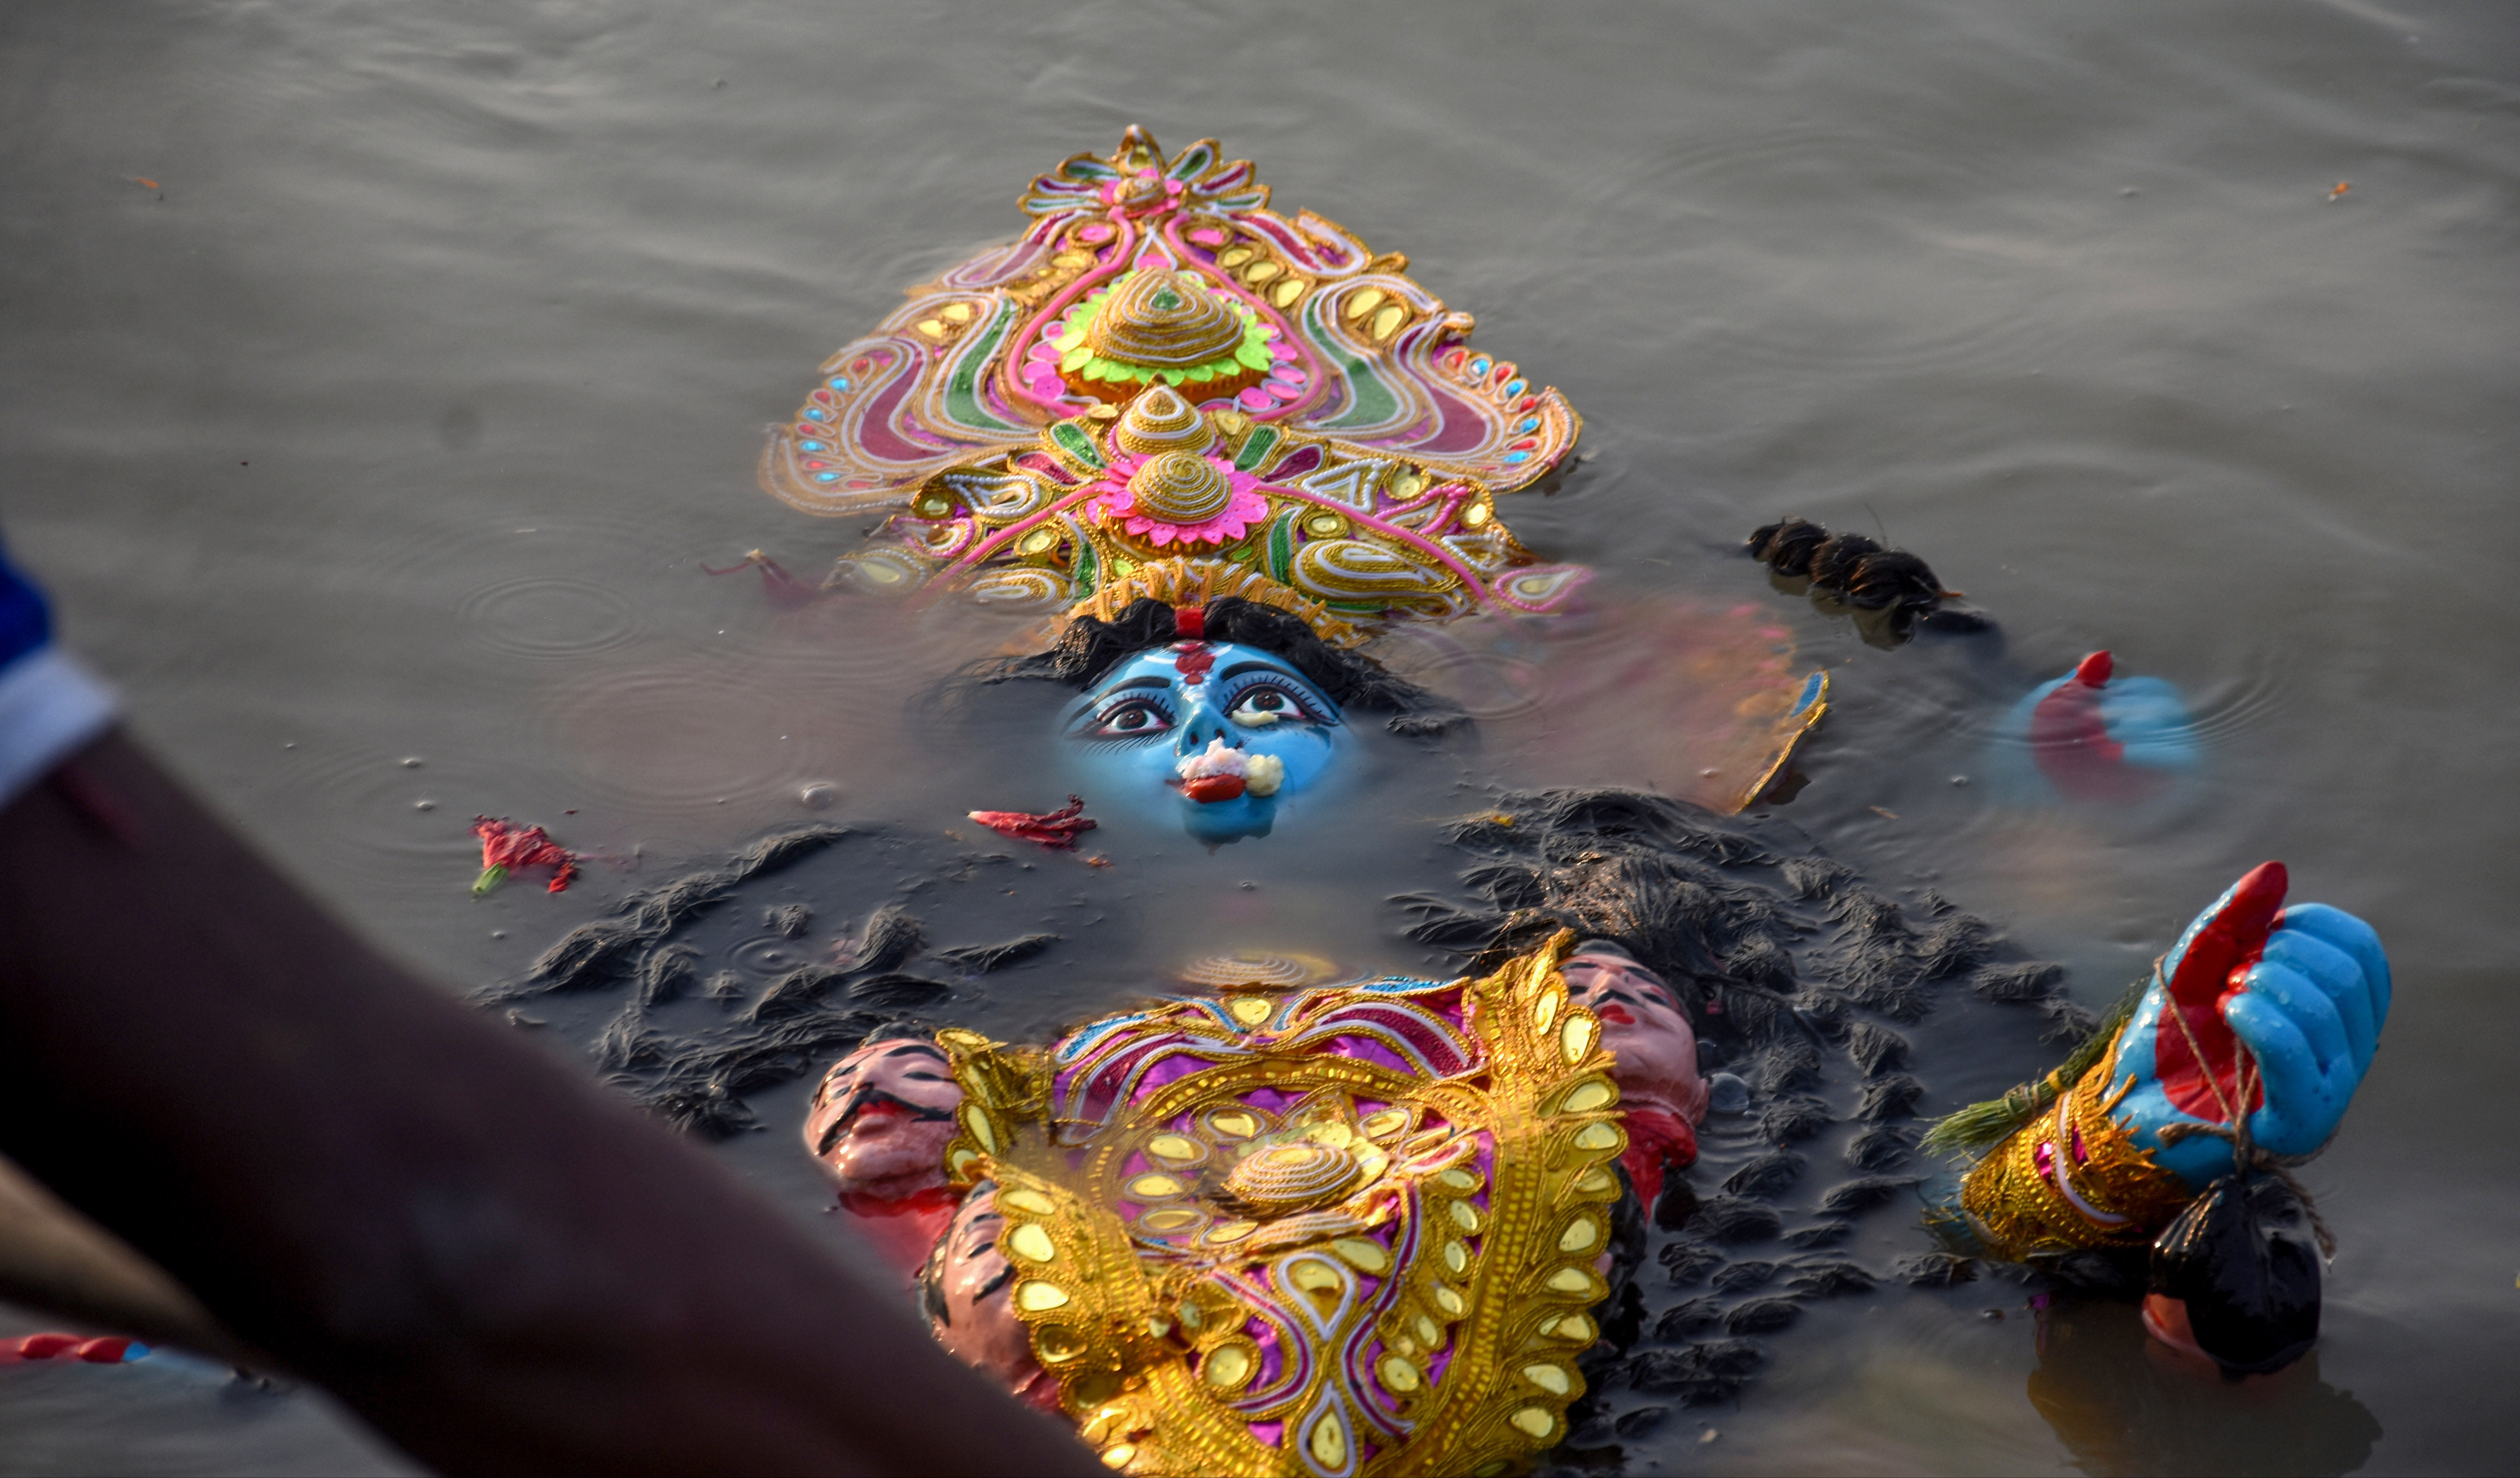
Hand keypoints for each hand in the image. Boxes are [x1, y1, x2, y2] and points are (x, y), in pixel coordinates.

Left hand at [2111, 863, 2389, 1187]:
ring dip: (2264, 984)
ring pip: (2326, 1012)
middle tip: (2234, 971)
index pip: (2362, 950)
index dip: (2312, 925)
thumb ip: (2233, 918)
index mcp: (2336, 1013)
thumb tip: (2275, 872)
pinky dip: (2261, 1020)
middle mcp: (2345, 1052)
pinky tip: (2229, 1010)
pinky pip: (2298, 1059)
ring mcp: (2328, 1092)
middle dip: (2284, 954)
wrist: (2129, 1101)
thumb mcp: (2196, 963)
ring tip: (2224, 994)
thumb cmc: (2171, 1037)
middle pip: (2349, 976)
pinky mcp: (2297, 1123)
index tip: (2260, 934)